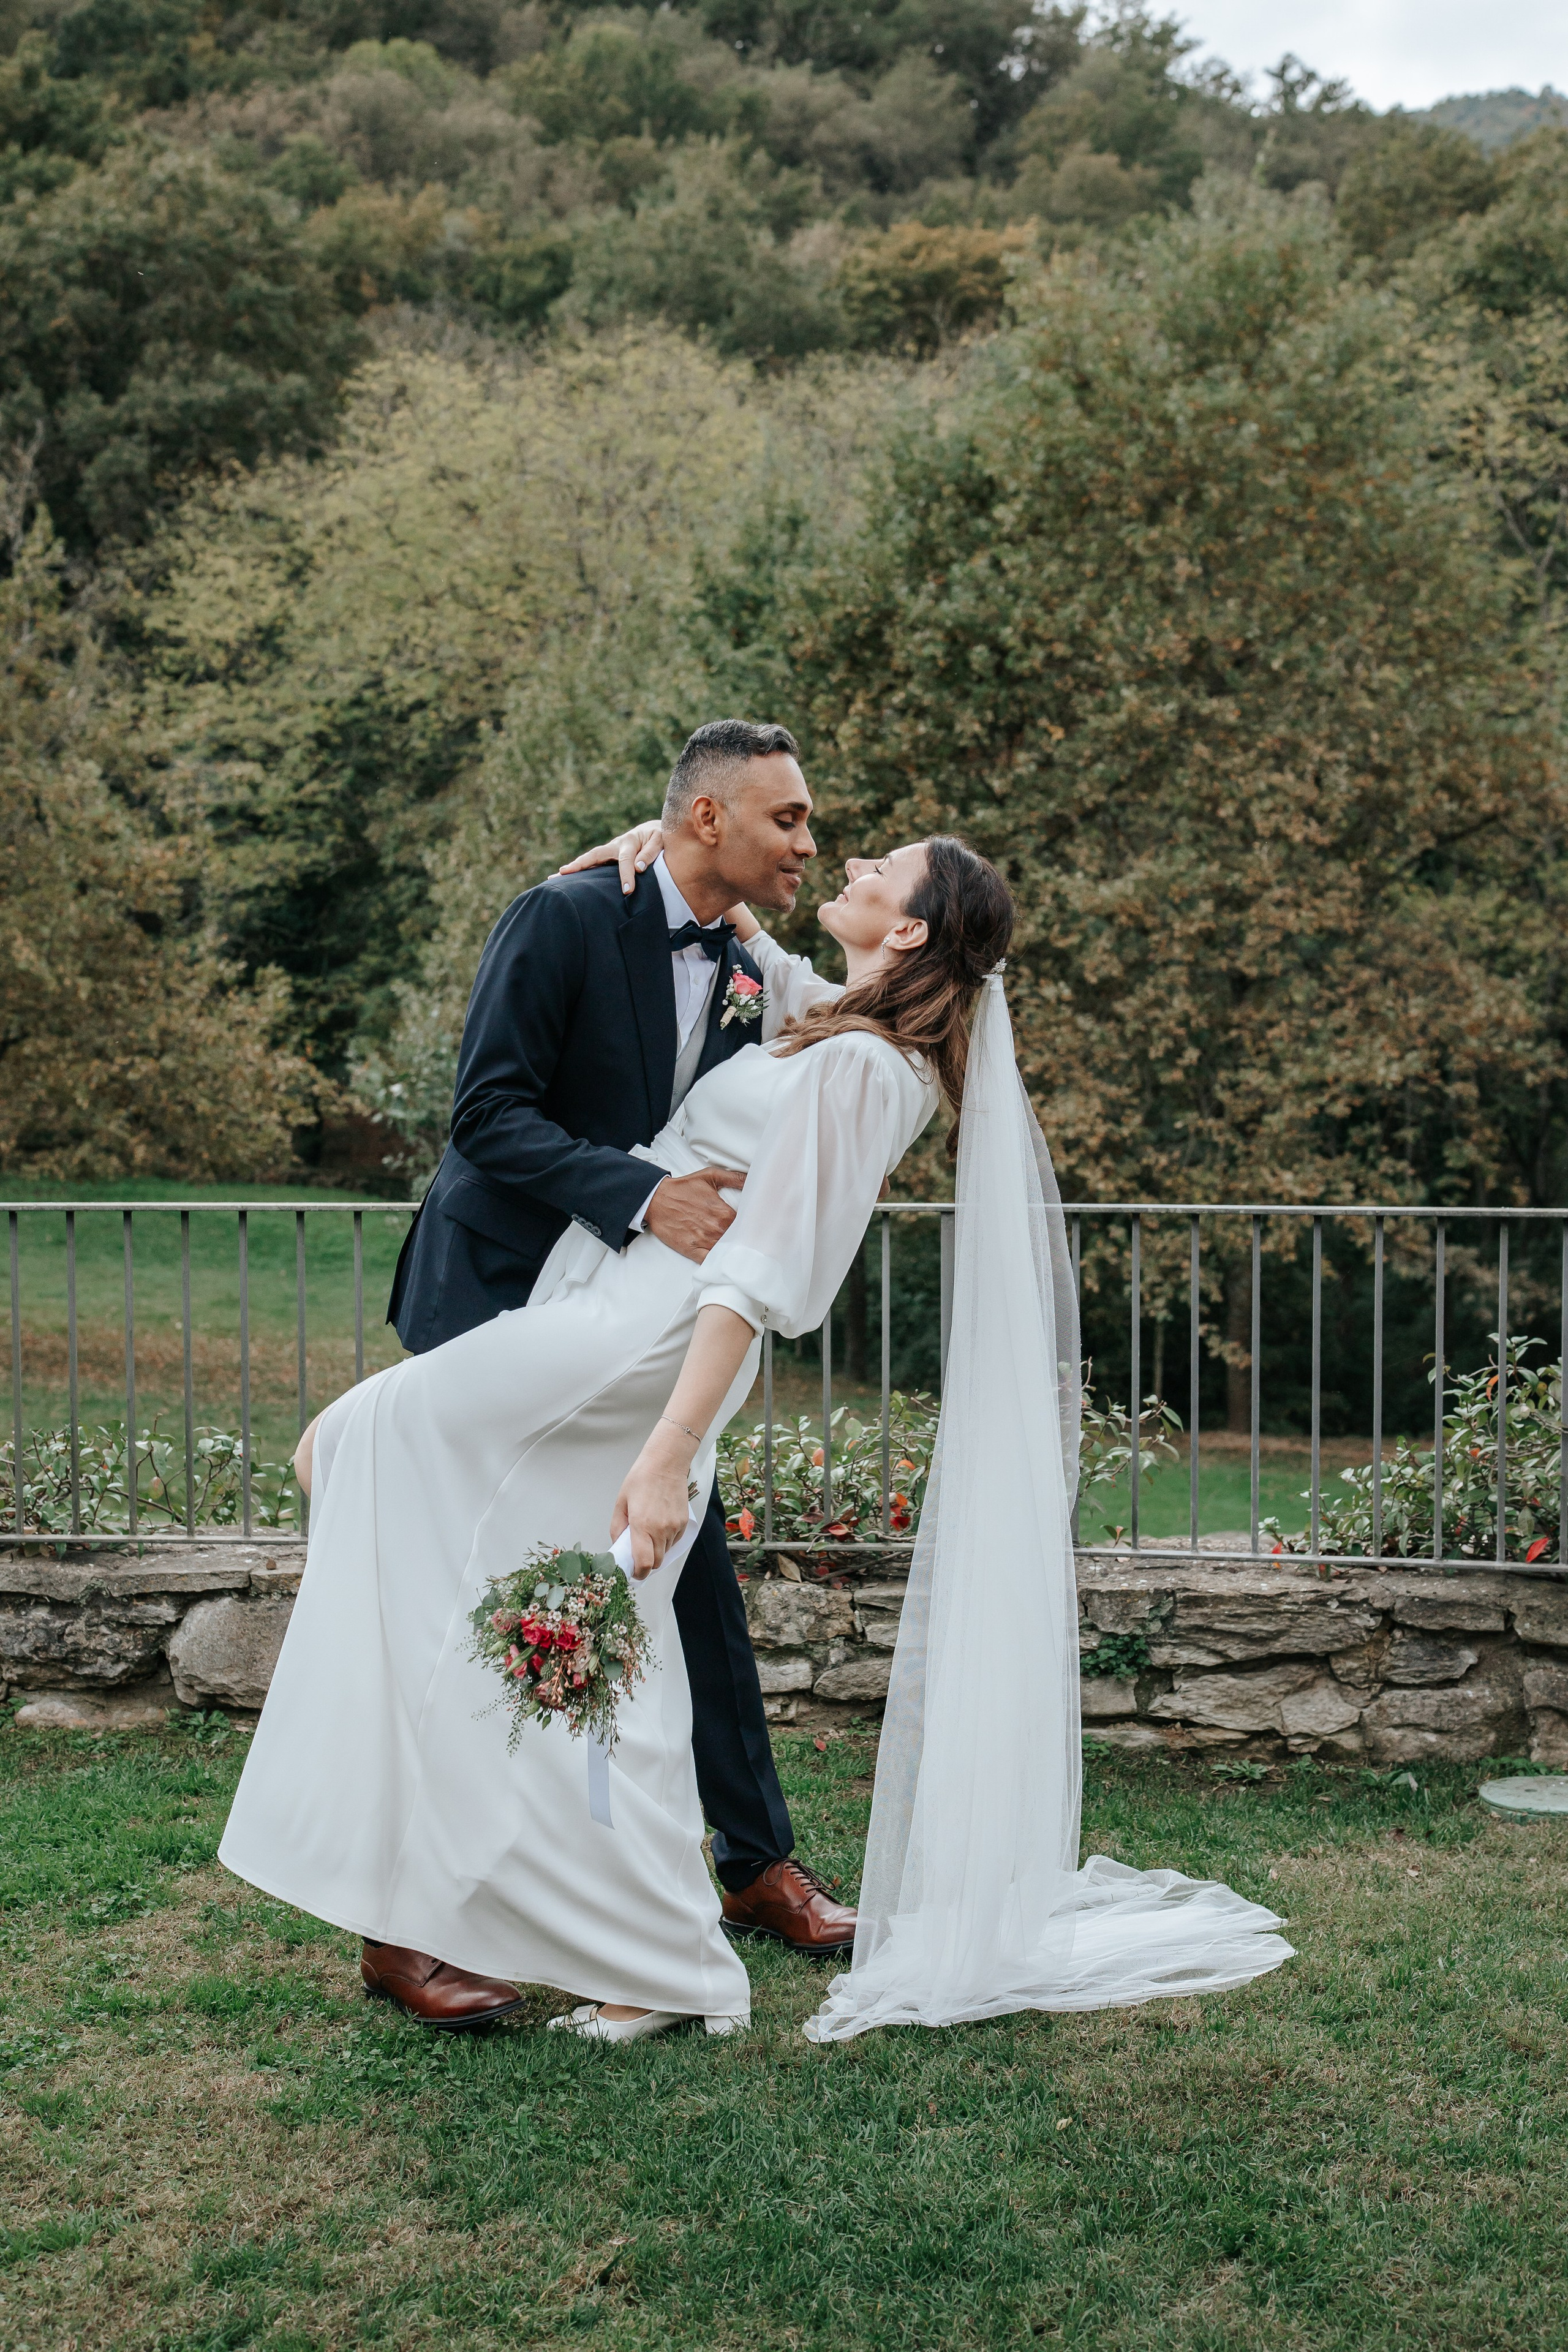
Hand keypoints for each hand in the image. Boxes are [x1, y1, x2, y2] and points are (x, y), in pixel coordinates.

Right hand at [558, 820, 662, 894]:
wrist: (656, 830)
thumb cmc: (660, 837)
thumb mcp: (661, 840)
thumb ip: (651, 852)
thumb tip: (639, 868)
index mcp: (629, 842)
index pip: (625, 861)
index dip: (626, 876)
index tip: (627, 891)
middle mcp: (615, 845)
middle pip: (594, 855)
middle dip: (580, 864)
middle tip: (563, 873)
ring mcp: (609, 851)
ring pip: (590, 859)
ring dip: (573, 868)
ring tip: (555, 877)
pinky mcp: (608, 857)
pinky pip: (593, 864)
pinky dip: (581, 870)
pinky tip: (567, 880)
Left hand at [611, 1433, 692, 1575]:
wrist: (666, 1463)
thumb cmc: (641, 1479)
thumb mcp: (621, 1503)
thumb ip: (617, 1528)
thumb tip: (618, 1546)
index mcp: (641, 1525)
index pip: (644, 1563)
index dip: (638, 1573)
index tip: (633, 1572)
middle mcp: (660, 1529)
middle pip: (656, 1563)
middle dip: (646, 1563)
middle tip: (637, 1553)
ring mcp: (674, 1527)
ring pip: (665, 1552)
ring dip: (656, 1550)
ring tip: (648, 1532)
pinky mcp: (684, 1523)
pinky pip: (674, 1542)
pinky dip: (666, 1540)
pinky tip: (659, 1525)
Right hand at [644, 1167, 744, 1262]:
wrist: (656, 1200)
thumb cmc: (682, 1189)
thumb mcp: (710, 1176)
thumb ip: (734, 1177)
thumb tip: (752, 1178)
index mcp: (723, 1213)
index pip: (746, 1223)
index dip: (749, 1224)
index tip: (750, 1223)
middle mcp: (716, 1229)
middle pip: (738, 1238)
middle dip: (741, 1236)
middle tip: (743, 1234)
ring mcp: (704, 1242)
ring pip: (726, 1251)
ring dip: (730, 1249)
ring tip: (733, 1246)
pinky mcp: (692, 1250)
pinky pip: (709, 1261)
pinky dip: (716, 1261)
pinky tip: (721, 1259)